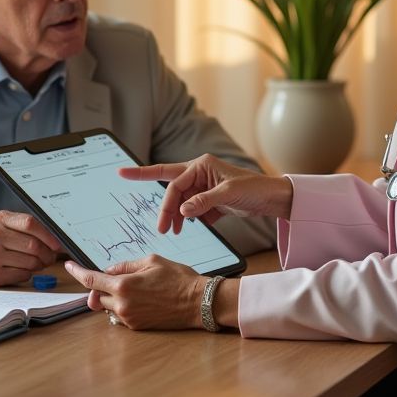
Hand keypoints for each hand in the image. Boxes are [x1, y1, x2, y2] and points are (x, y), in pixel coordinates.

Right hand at [0, 210, 60, 285]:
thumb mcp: (2, 224)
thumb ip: (24, 226)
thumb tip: (54, 239)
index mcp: (0, 219)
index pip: (30, 224)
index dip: (48, 235)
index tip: (57, 244)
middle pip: (33, 245)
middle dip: (47, 253)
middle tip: (51, 257)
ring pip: (31, 262)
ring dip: (40, 264)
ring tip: (38, 263)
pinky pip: (23, 275)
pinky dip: (29, 273)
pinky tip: (25, 269)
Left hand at [64, 255, 212, 329]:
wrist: (197, 302)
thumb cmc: (178, 278)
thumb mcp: (152, 261)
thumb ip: (126, 265)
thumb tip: (110, 270)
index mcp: (124, 285)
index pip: (91, 279)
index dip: (77, 272)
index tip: (68, 265)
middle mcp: (122, 304)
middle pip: (96, 296)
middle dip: (101, 286)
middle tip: (116, 277)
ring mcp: (129, 318)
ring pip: (107, 307)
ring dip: (112, 297)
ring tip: (135, 288)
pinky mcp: (137, 327)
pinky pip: (120, 315)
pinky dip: (123, 306)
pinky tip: (142, 299)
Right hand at [119, 154, 292, 235]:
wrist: (274, 198)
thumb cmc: (254, 190)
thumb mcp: (228, 194)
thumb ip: (203, 202)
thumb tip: (183, 211)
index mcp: (201, 165)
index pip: (173, 179)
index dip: (148, 181)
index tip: (122, 173)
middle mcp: (200, 173)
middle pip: (173, 191)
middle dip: (165, 209)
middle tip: (161, 228)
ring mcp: (205, 188)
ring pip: (182, 203)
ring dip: (177, 217)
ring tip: (176, 232)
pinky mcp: (211, 201)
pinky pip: (192, 211)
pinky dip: (189, 220)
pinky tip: (188, 228)